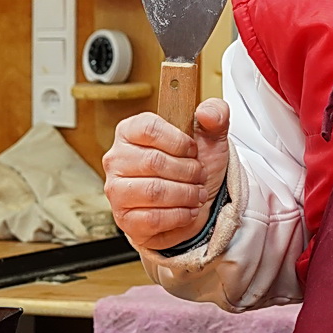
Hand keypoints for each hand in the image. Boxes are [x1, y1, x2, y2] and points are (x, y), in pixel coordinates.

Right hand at [102, 99, 230, 250]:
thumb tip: (207, 112)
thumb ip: (216, 115)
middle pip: (153, 162)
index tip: (194, 150)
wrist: (196, 205)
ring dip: (185, 194)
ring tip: (196, 194)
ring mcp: (117, 190)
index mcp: (131, 131)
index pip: (148, 128)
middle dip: (188, 171)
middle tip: (199, 176)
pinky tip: (187, 210)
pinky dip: (179, 215)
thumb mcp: (211, 138)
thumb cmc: (194, 169)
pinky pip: (153, 218)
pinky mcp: (124, 219)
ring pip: (154, 192)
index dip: (179, 142)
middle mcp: (117, 159)